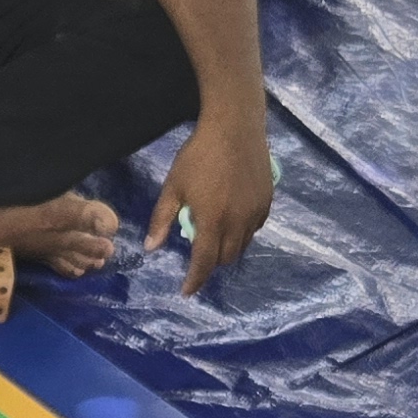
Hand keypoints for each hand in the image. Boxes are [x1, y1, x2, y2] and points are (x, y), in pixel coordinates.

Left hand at [150, 112, 277, 294]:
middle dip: (210, 263)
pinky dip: (242, 233)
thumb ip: (162, 219)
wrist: (235, 127)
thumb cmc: (199, 155)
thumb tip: (151, 248)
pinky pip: (254, 229)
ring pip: (242, 245)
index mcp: (212, 221)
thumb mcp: (173, 186)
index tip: (187, 291)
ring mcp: (255, 213)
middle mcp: (237, 222)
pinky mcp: (267, 202)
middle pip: (225, 258)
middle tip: (198, 255)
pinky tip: (232, 220)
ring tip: (214, 237)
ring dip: (227, 249)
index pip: (204, 262)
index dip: (195, 280)